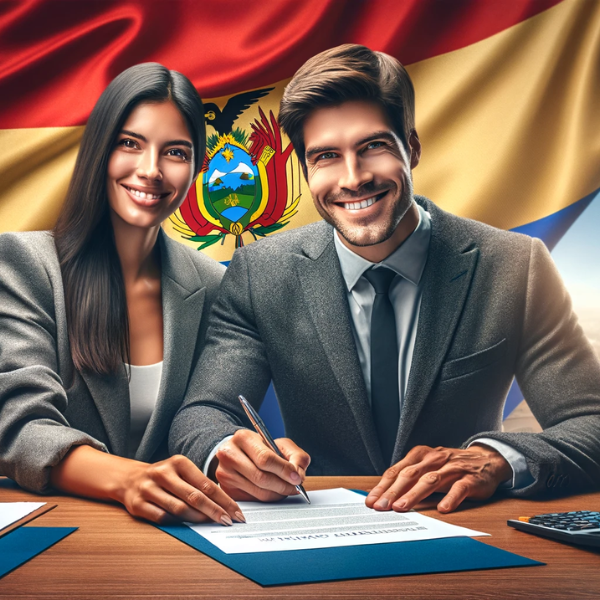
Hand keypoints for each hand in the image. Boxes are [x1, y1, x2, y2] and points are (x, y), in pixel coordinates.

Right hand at [116, 454, 244, 524]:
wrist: (129, 479)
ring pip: (179, 508)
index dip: (224, 500)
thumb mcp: (182, 472)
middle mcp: (163, 473)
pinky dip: (177, 522)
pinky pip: (162, 517)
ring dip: (198, 519)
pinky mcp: (138, 505)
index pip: (206, 484)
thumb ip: (199, 484)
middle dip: (215, 511)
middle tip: (229, 521)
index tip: (236, 512)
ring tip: (211, 524)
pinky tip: (188, 526)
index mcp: (178, 462)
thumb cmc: (165, 477)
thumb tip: (225, 504)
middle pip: (195, 496)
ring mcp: (149, 489)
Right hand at [214, 429, 310, 500]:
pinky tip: (273, 491)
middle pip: (261, 478)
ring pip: (258, 492)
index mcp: (243, 438)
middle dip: (283, 485)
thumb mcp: (280, 444)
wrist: (237, 452)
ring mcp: (224, 473)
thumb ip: (295, 455)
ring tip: (286, 489)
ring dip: (277, 493)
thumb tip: (298, 475)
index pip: (265, 458)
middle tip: (295, 487)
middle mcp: (229, 455)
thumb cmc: (261, 448)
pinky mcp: (226, 489)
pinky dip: (267, 498)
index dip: (284, 470)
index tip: (297, 478)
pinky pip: (252, 500)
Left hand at [365, 444, 511, 512]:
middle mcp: (434, 459)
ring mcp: (452, 468)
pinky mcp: (470, 479)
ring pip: (430, 481)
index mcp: (421, 455)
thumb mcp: (428, 466)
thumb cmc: (450, 466)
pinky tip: (443, 509)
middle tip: (381, 506)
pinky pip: (459, 489)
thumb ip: (410, 477)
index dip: (383, 486)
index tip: (371, 501)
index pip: (397, 471)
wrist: (486, 460)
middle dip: (393, 491)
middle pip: (410, 475)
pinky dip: (450, 498)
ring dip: (414, 495)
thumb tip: (385, 495)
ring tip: (401, 507)